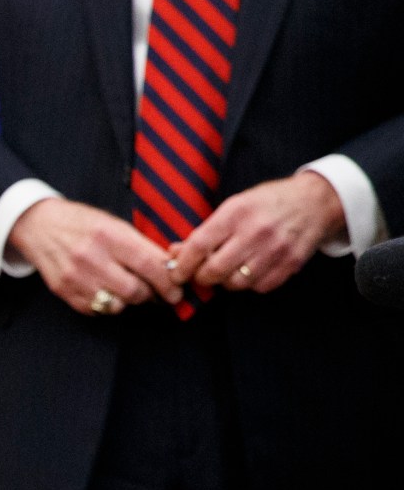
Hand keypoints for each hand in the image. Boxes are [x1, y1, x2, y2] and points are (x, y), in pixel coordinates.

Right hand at [6, 197, 181, 314]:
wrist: (39, 226)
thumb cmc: (81, 223)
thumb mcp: (114, 224)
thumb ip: (141, 246)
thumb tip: (170, 268)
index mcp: (108, 235)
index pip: (148, 264)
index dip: (168, 281)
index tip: (176, 290)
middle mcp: (90, 257)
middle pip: (135, 291)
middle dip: (150, 295)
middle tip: (154, 292)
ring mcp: (74, 277)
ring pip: (116, 305)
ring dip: (127, 301)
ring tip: (125, 288)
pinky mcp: (63, 291)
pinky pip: (96, 310)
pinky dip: (106, 304)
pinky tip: (104, 290)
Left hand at [169, 171, 344, 292]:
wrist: (315, 201)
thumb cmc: (267, 203)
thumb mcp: (234, 206)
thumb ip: (205, 231)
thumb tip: (174, 253)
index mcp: (236, 213)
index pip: (199, 246)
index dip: (182, 265)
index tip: (175, 273)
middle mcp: (255, 232)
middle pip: (214, 270)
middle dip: (201, 277)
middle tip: (201, 274)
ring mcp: (275, 250)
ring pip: (236, 283)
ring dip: (225, 282)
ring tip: (227, 271)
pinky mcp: (291, 264)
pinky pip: (259, 287)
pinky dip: (250, 284)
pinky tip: (250, 271)